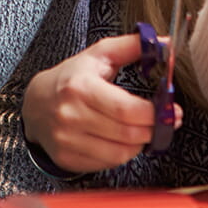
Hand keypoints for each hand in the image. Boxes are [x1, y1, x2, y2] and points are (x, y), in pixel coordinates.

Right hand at [22, 34, 181, 172]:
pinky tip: (120, 140)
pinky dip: (121, 155)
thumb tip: (166, 43)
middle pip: (127, 134)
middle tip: (163, 122)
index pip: (126, 109)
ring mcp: (66, 140)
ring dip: (139, 144)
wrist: (35, 103)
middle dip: (153, 130)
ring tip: (140, 130)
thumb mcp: (100, 54)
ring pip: (121, 154)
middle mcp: (70, 116)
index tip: (171, 110)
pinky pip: (107, 164)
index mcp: (80, 87)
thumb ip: (133, 46)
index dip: (155, 114)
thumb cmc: (72, 77)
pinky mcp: (66, 158)